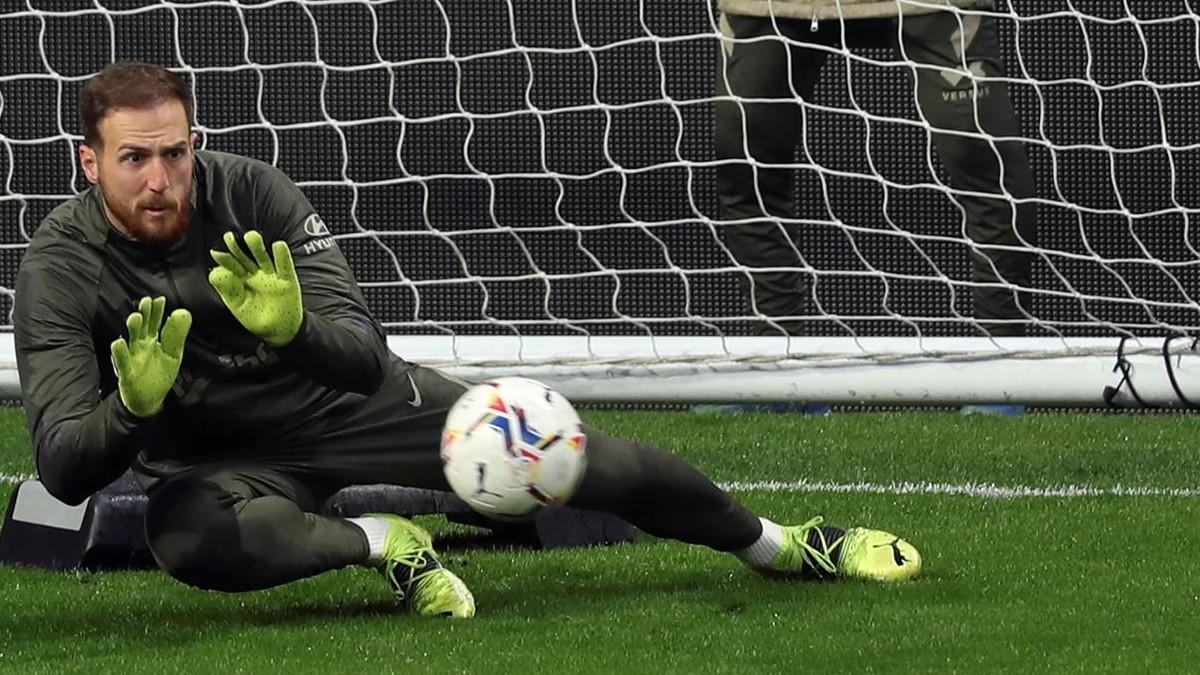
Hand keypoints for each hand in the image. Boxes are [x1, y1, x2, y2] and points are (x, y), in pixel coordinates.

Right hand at [110, 296, 191, 417]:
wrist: (148, 400)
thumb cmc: (159, 375)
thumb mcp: (173, 355)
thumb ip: (176, 335)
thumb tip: (184, 312)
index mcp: (153, 342)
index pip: (155, 324)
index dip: (157, 312)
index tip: (160, 299)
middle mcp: (141, 347)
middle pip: (142, 328)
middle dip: (144, 315)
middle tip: (146, 301)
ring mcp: (133, 358)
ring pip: (131, 341)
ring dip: (133, 329)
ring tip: (136, 317)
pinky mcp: (127, 373)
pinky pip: (122, 362)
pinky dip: (120, 353)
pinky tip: (118, 342)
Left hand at [208, 230, 303, 346]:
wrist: (279, 330)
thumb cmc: (256, 317)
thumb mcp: (238, 306)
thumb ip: (227, 290)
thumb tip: (215, 272)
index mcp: (239, 278)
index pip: (230, 265)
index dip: (223, 258)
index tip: (216, 251)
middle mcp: (254, 273)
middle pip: (245, 257)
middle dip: (237, 247)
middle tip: (230, 237)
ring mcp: (271, 275)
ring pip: (263, 258)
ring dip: (257, 247)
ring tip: (251, 237)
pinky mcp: (288, 280)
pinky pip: (285, 266)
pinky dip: (282, 257)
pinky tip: (278, 246)